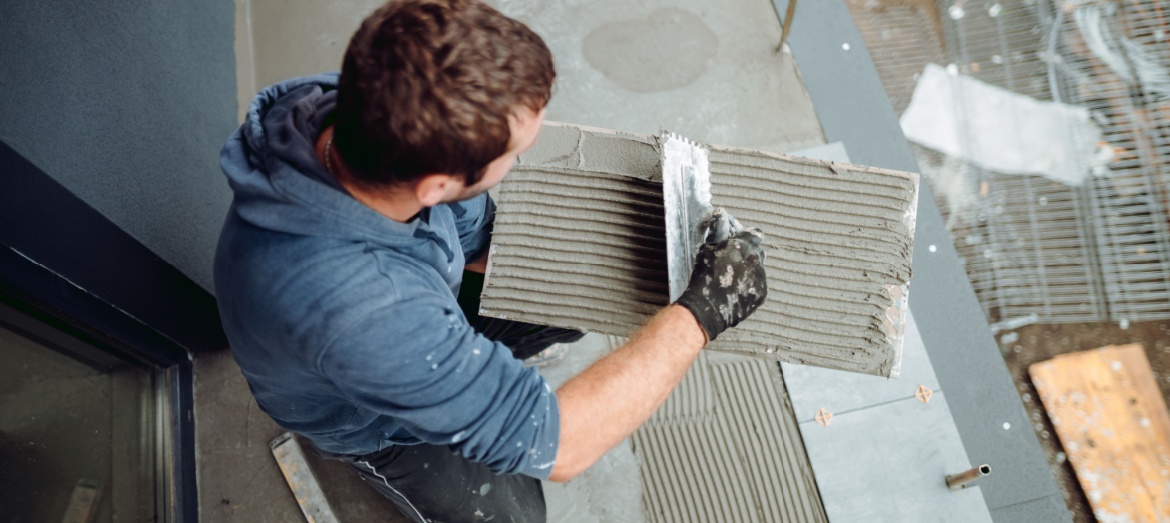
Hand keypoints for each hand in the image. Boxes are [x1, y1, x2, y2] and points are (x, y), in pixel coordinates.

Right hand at [674, 209, 767, 341]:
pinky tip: (737, 290)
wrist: (708, 307)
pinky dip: (750, 286)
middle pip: (758, 251)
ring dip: (750, 270)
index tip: (740, 242)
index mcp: (744, 245)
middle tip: (733, 262)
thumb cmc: (704, 276)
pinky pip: (759, 285)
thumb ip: (718, 230)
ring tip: (733, 279)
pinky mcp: (762, 293)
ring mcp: (761, 277)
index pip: (755, 233)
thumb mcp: (707, 249)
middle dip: (749, 254)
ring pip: (759, 269)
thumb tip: (720, 213)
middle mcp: (756, 259)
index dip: (748, 237)